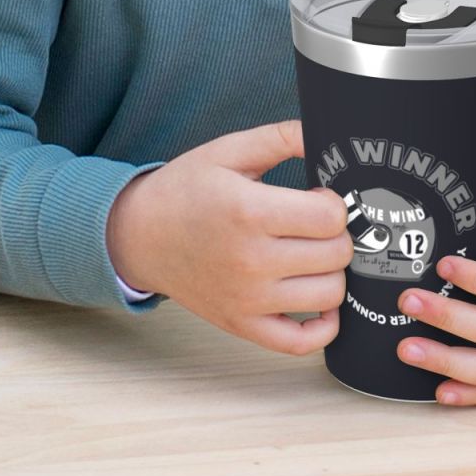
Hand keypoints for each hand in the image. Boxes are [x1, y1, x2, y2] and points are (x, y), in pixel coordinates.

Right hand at [106, 120, 352, 355]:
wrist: (138, 235)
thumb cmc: (185, 190)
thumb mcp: (230, 150)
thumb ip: (283, 136)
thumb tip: (325, 131)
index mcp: (249, 212)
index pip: (330, 217)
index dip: (335, 202)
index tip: (318, 198)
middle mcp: (250, 261)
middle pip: (336, 255)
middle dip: (337, 234)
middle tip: (316, 224)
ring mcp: (247, 300)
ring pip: (329, 295)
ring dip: (332, 272)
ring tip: (313, 254)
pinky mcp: (242, 325)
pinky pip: (300, 343)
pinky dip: (322, 327)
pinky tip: (317, 300)